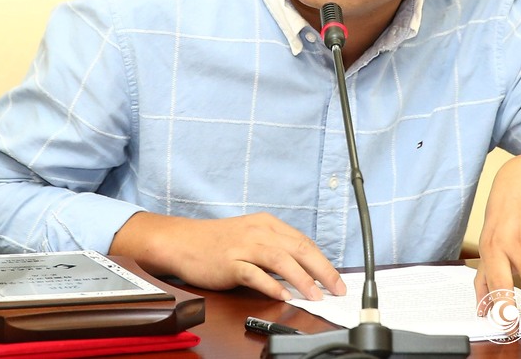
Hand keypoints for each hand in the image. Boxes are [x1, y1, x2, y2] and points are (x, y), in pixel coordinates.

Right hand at [110, 211, 345, 301]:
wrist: (183, 241)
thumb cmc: (217, 242)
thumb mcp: (251, 237)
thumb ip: (275, 250)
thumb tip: (302, 271)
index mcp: (267, 224)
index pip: (303, 241)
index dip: (323, 261)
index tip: (337, 279)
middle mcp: (258, 231)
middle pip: (298, 248)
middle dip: (322, 270)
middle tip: (337, 289)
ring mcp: (243, 246)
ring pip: (280, 260)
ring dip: (302, 279)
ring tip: (316, 296)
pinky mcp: (229, 262)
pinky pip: (254, 274)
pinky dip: (270, 284)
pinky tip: (282, 295)